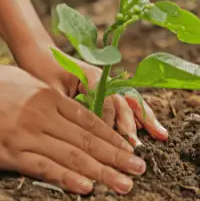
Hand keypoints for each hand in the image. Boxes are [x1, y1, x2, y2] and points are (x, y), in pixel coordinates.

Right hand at [0, 62, 146, 194]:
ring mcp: (26, 134)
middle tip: (139, 170)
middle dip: (116, 157)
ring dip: (102, 172)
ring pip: (72, 156)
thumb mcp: (22, 81)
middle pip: (87, 140)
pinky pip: (43, 167)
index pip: (89, 121)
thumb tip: (65, 109)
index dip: (113, 138)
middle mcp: (42, 115)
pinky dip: (67, 178)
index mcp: (47, 96)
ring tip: (124, 184)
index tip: (130, 149)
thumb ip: (45, 97)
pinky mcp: (8, 151)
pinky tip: (86, 187)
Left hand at [13, 42, 168, 146]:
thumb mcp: (50, 90)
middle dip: (132, 125)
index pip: (107, 103)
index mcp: (91, 76)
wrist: (38, 52)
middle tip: (136, 148)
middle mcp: (103, 79)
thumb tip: (82, 130)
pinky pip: (124, 103)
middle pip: (123, 102)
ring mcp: (106, 83)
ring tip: (161, 136)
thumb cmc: (41, 70)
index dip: (109, 123)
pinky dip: (138, 115)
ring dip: (145, 119)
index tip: (110, 143)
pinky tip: (151, 128)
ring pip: (130, 102)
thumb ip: (68, 107)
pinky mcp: (104, 89)